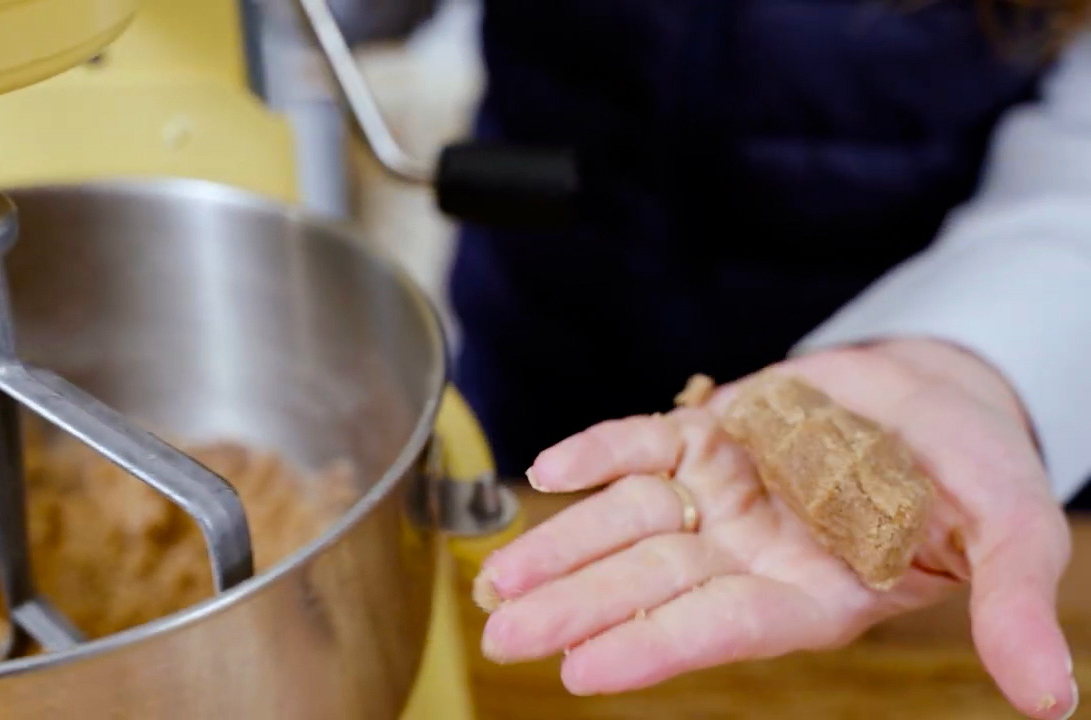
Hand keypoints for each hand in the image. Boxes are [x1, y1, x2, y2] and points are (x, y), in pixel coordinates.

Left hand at [475, 339, 1076, 718]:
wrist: (943, 397)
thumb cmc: (978, 472)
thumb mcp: (1012, 532)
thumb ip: (1011, 604)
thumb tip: (1052, 699)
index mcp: (816, 589)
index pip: (723, 626)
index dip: (655, 646)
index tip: (583, 671)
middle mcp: (755, 550)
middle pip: (651, 584)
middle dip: (576, 607)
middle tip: (502, 637)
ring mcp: (724, 492)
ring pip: (628, 523)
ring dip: (562, 546)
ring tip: (498, 581)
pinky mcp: (709, 433)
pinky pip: (642, 443)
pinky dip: (596, 453)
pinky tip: (545, 469)